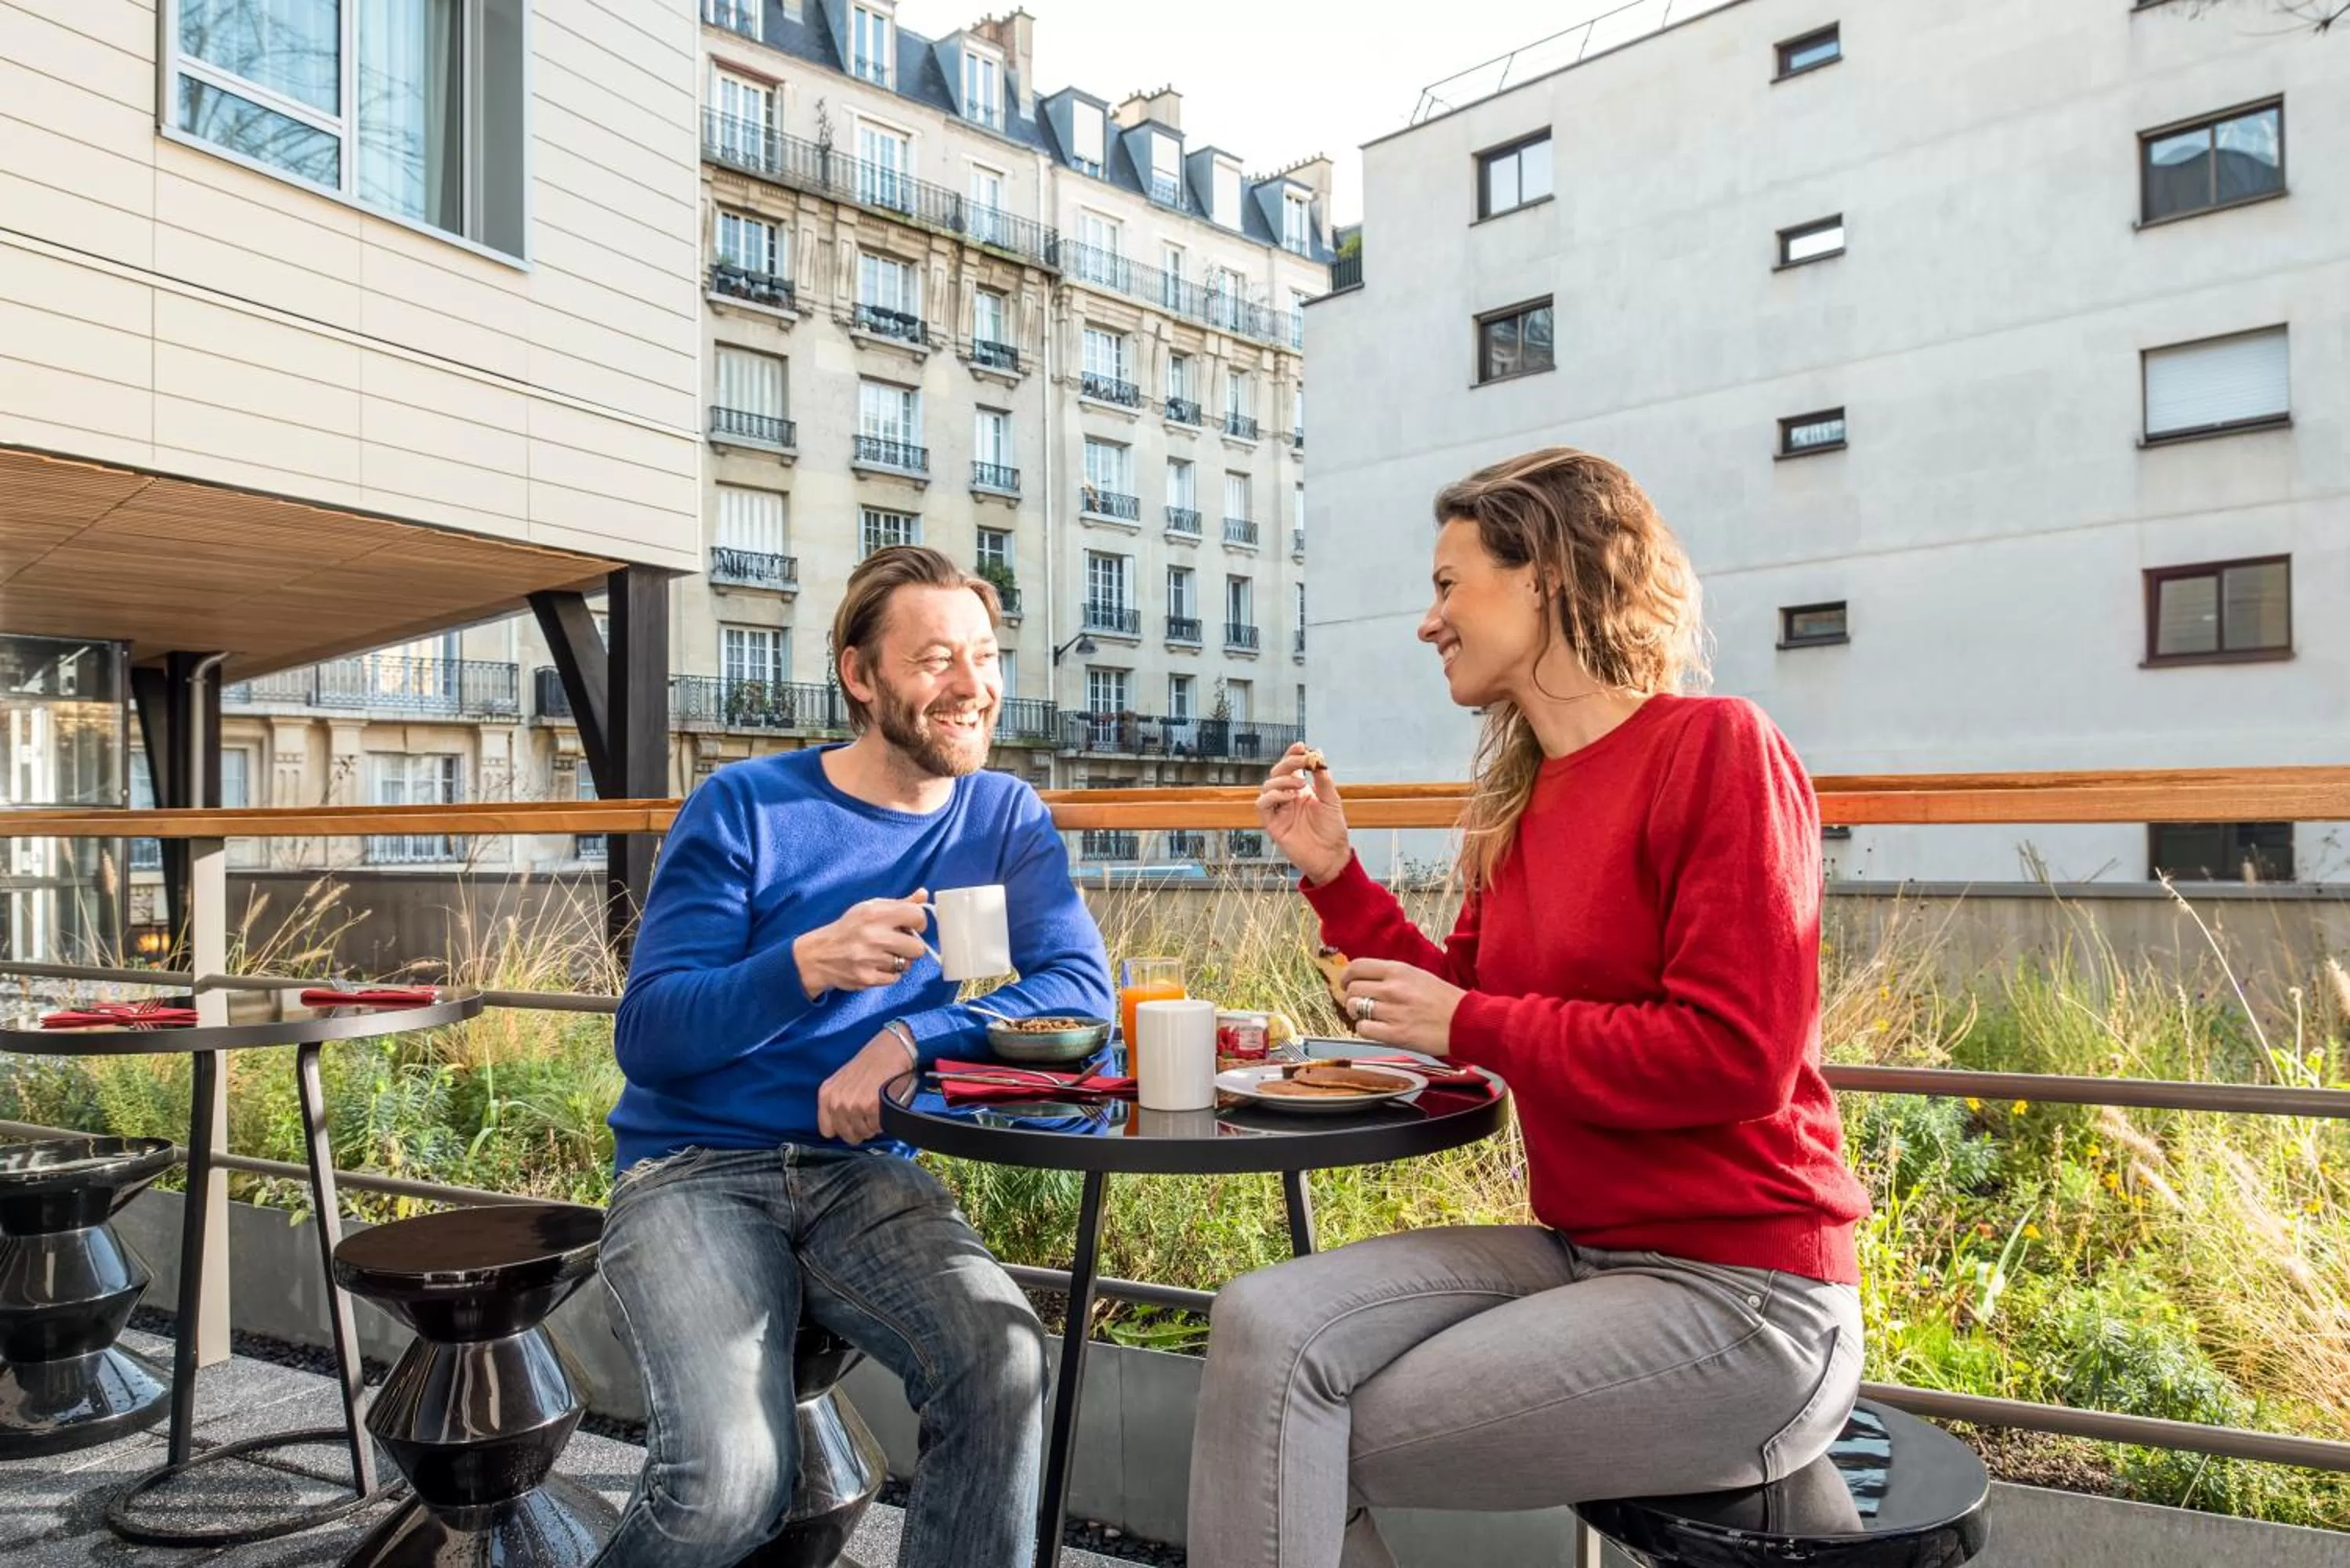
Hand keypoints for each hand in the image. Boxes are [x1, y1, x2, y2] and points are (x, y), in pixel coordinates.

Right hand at [794, 890, 931, 999]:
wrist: (819, 954)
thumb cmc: (849, 929)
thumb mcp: (870, 909)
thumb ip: (899, 903)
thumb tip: (923, 894)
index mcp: (875, 913)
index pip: (917, 917)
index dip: (919, 922)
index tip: (911, 926)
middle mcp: (873, 935)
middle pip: (918, 948)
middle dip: (911, 947)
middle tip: (898, 944)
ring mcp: (870, 959)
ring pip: (907, 965)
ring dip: (899, 961)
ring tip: (883, 954)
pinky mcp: (867, 978)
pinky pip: (895, 978)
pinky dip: (889, 973)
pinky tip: (876, 965)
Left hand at [818, 1030, 916, 1144]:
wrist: (893, 1048)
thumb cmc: (872, 1062)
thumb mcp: (844, 1080)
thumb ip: (838, 1102)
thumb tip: (844, 1124)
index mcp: (827, 1094)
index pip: (827, 1130)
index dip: (842, 1129)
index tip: (851, 1124)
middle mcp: (837, 1101)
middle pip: (847, 1135)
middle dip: (859, 1130)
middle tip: (868, 1116)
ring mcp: (854, 1106)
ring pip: (863, 1134)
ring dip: (872, 1126)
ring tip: (877, 1108)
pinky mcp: (872, 1108)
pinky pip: (877, 1128)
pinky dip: (883, 1122)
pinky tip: (885, 1106)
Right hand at [1258, 744, 1350, 884]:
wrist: (1331, 857)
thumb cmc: (1333, 831)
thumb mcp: (1331, 800)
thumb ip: (1323, 779)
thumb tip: (1319, 753)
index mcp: (1301, 791)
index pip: (1291, 768)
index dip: (1293, 755)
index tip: (1301, 746)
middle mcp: (1288, 798)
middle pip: (1277, 773)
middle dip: (1288, 763)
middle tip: (1301, 761)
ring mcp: (1279, 811)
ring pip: (1267, 786)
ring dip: (1282, 780)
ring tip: (1299, 785)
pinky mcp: (1273, 824)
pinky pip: (1263, 805)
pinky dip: (1272, 796)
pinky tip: (1288, 796)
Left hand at [1338, 959, 1465, 1057]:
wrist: (1466, 1021)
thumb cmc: (1445, 1000)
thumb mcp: (1418, 976)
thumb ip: (1392, 976)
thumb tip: (1366, 979)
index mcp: (1398, 970)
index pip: (1357, 966)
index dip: (1346, 976)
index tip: (1346, 983)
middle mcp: (1392, 988)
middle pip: (1352, 989)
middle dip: (1351, 997)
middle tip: (1359, 1004)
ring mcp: (1392, 1011)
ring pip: (1355, 1008)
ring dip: (1357, 1014)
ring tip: (1369, 1017)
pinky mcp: (1395, 1034)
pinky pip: (1363, 1029)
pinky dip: (1365, 1029)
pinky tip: (1376, 1029)